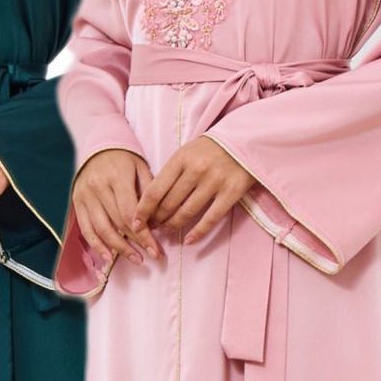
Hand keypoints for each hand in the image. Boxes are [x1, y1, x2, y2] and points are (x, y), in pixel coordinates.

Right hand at [70, 148, 157, 263]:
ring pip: (101, 229)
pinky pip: (86, 229)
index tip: (155, 246)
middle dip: (136, 242)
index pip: (130, 212)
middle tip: (151, 255)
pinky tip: (108, 257)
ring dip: (119, 248)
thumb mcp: (141, 168)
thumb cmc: (124, 159)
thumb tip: (155, 223)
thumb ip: (148, 192)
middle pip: (117, 222)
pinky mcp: (77, 203)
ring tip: (136, 258)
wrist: (98, 146)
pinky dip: (97, 245)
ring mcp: (85, 196)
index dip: (143, 232)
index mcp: (116, 177)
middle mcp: (98, 187)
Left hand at [135, 137, 251, 246]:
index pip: (154, 191)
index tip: (135, 222)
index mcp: (181, 159)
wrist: (245, 140)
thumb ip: (171, 173)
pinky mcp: (231, 192)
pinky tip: (189, 240)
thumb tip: (153, 201)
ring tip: (167, 231)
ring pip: (186, 212)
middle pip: (169, 204)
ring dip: (174, 226)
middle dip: (157, 219)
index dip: (143, 210)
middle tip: (153, 227)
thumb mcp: (186, 153)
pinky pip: (211, 218)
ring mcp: (214, 181)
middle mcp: (196, 170)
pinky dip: (198, 232)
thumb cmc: (210, 149)